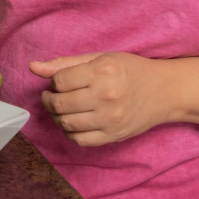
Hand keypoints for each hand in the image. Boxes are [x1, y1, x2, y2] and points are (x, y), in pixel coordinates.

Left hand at [29, 53, 178, 146]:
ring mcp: (110, 119)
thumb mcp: (101, 58)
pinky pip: (80, 140)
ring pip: (66, 123)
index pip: (60, 81)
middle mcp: (106, 96)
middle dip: (49, 100)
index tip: (60, 81)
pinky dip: (70, 132)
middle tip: (52, 96)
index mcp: (102, 72)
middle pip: (60, 104)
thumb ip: (66, 63)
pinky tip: (73, 122)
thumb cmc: (131, 70)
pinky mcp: (113, 136)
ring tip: (62, 108)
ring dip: (57, 116)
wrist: (165, 91)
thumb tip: (33, 67)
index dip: (54, 81)